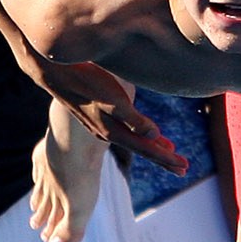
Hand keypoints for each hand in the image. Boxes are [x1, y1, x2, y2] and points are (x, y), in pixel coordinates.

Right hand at [34, 55, 187, 174]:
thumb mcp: (112, 99)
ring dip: (155, 147)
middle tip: (184, 169)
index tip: (185, 167)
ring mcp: (103, 125)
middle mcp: (109, 133)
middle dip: (165, 159)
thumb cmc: (86, 81)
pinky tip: (148, 133)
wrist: (55, 72)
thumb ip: (133, 118)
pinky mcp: (100, 116)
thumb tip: (154, 133)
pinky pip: (128, 130)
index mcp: (113, 132)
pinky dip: (142, 135)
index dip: (167, 158)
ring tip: (171, 152)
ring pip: (136, 140)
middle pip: (143, 149)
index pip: (147, 149)